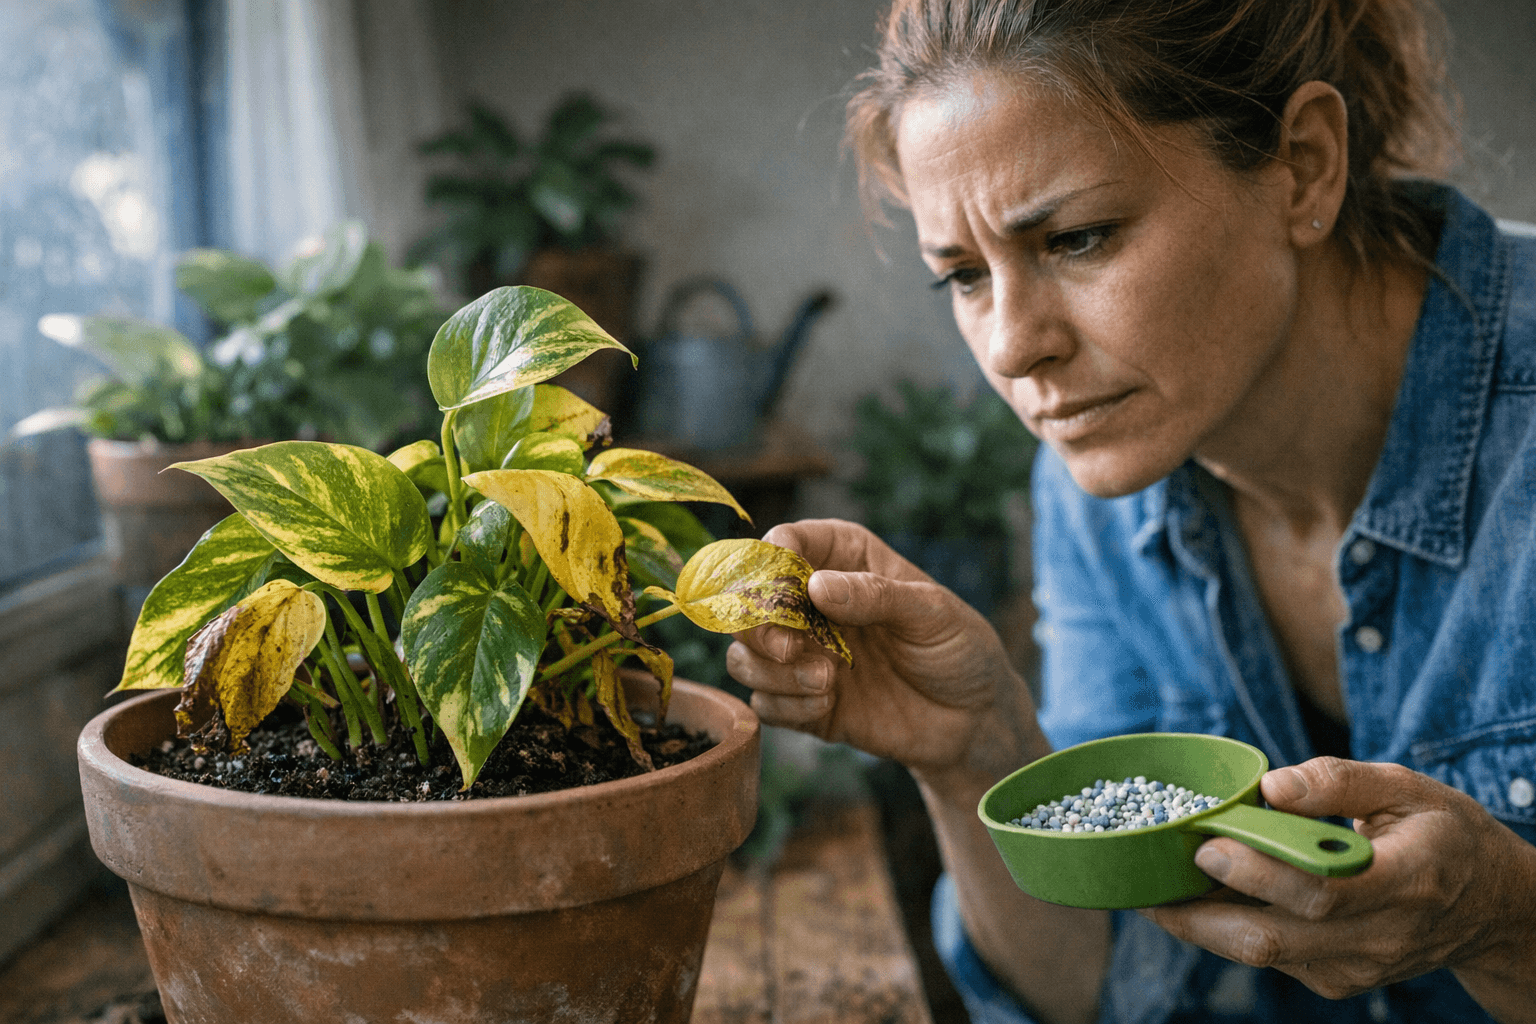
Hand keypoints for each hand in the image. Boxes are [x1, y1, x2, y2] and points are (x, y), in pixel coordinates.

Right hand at [726, 519, 1040, 779]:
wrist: (974, 719)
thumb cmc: (959, 648)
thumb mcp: (931, 612)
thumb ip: (876, 596)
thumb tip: (816, 586)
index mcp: (843, 558)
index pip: (785, 542)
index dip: (771, 561)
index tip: (784, 589)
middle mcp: (811, 602)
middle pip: (748, 601)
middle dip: (759, 626)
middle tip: (790, 650)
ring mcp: (804, 653)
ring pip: (745, 654)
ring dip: (771, 671)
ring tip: (826, 682)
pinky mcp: (803, 701)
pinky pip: (765, 703)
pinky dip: (786, 706)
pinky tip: (827, 706)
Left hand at [1142, 757, 1535, 1013]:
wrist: (1488, 908)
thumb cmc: (1442, 833)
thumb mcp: (1408, 787)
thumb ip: (1338, 781)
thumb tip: (1270, 786)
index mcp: (1405, 882)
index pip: (1322, 891)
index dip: (1258, 872)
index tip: (1206, 844)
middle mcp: (1378, 937)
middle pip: (1274, 938)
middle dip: (1199, 910)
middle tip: (1148, 875)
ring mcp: (1354, 969)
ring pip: (1260, 955)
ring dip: (1198, 922)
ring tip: (1151, 883)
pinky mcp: (1334, 981)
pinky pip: (1268, 957)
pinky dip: (1223, 928)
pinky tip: (1194, 895)